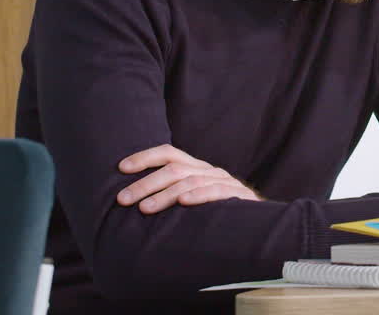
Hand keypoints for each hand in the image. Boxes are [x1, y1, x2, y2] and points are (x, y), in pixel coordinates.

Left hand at [116, 144, 260, 213]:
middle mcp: (209, 171)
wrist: (257, 225)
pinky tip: (184, 203)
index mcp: (196, 168)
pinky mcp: (238, 196)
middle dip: (145, 183)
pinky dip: (199, 195)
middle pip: (174, 169)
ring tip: (145, 208)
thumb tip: (132, 201)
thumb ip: (170, 196)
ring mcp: (224, 182)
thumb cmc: (214, 216)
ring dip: (165, 194)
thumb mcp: (191, 201)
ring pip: (190, 181)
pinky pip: (217, 192)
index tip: (121, 168)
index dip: (145, 157)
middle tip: (123, 199)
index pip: (169, 154)